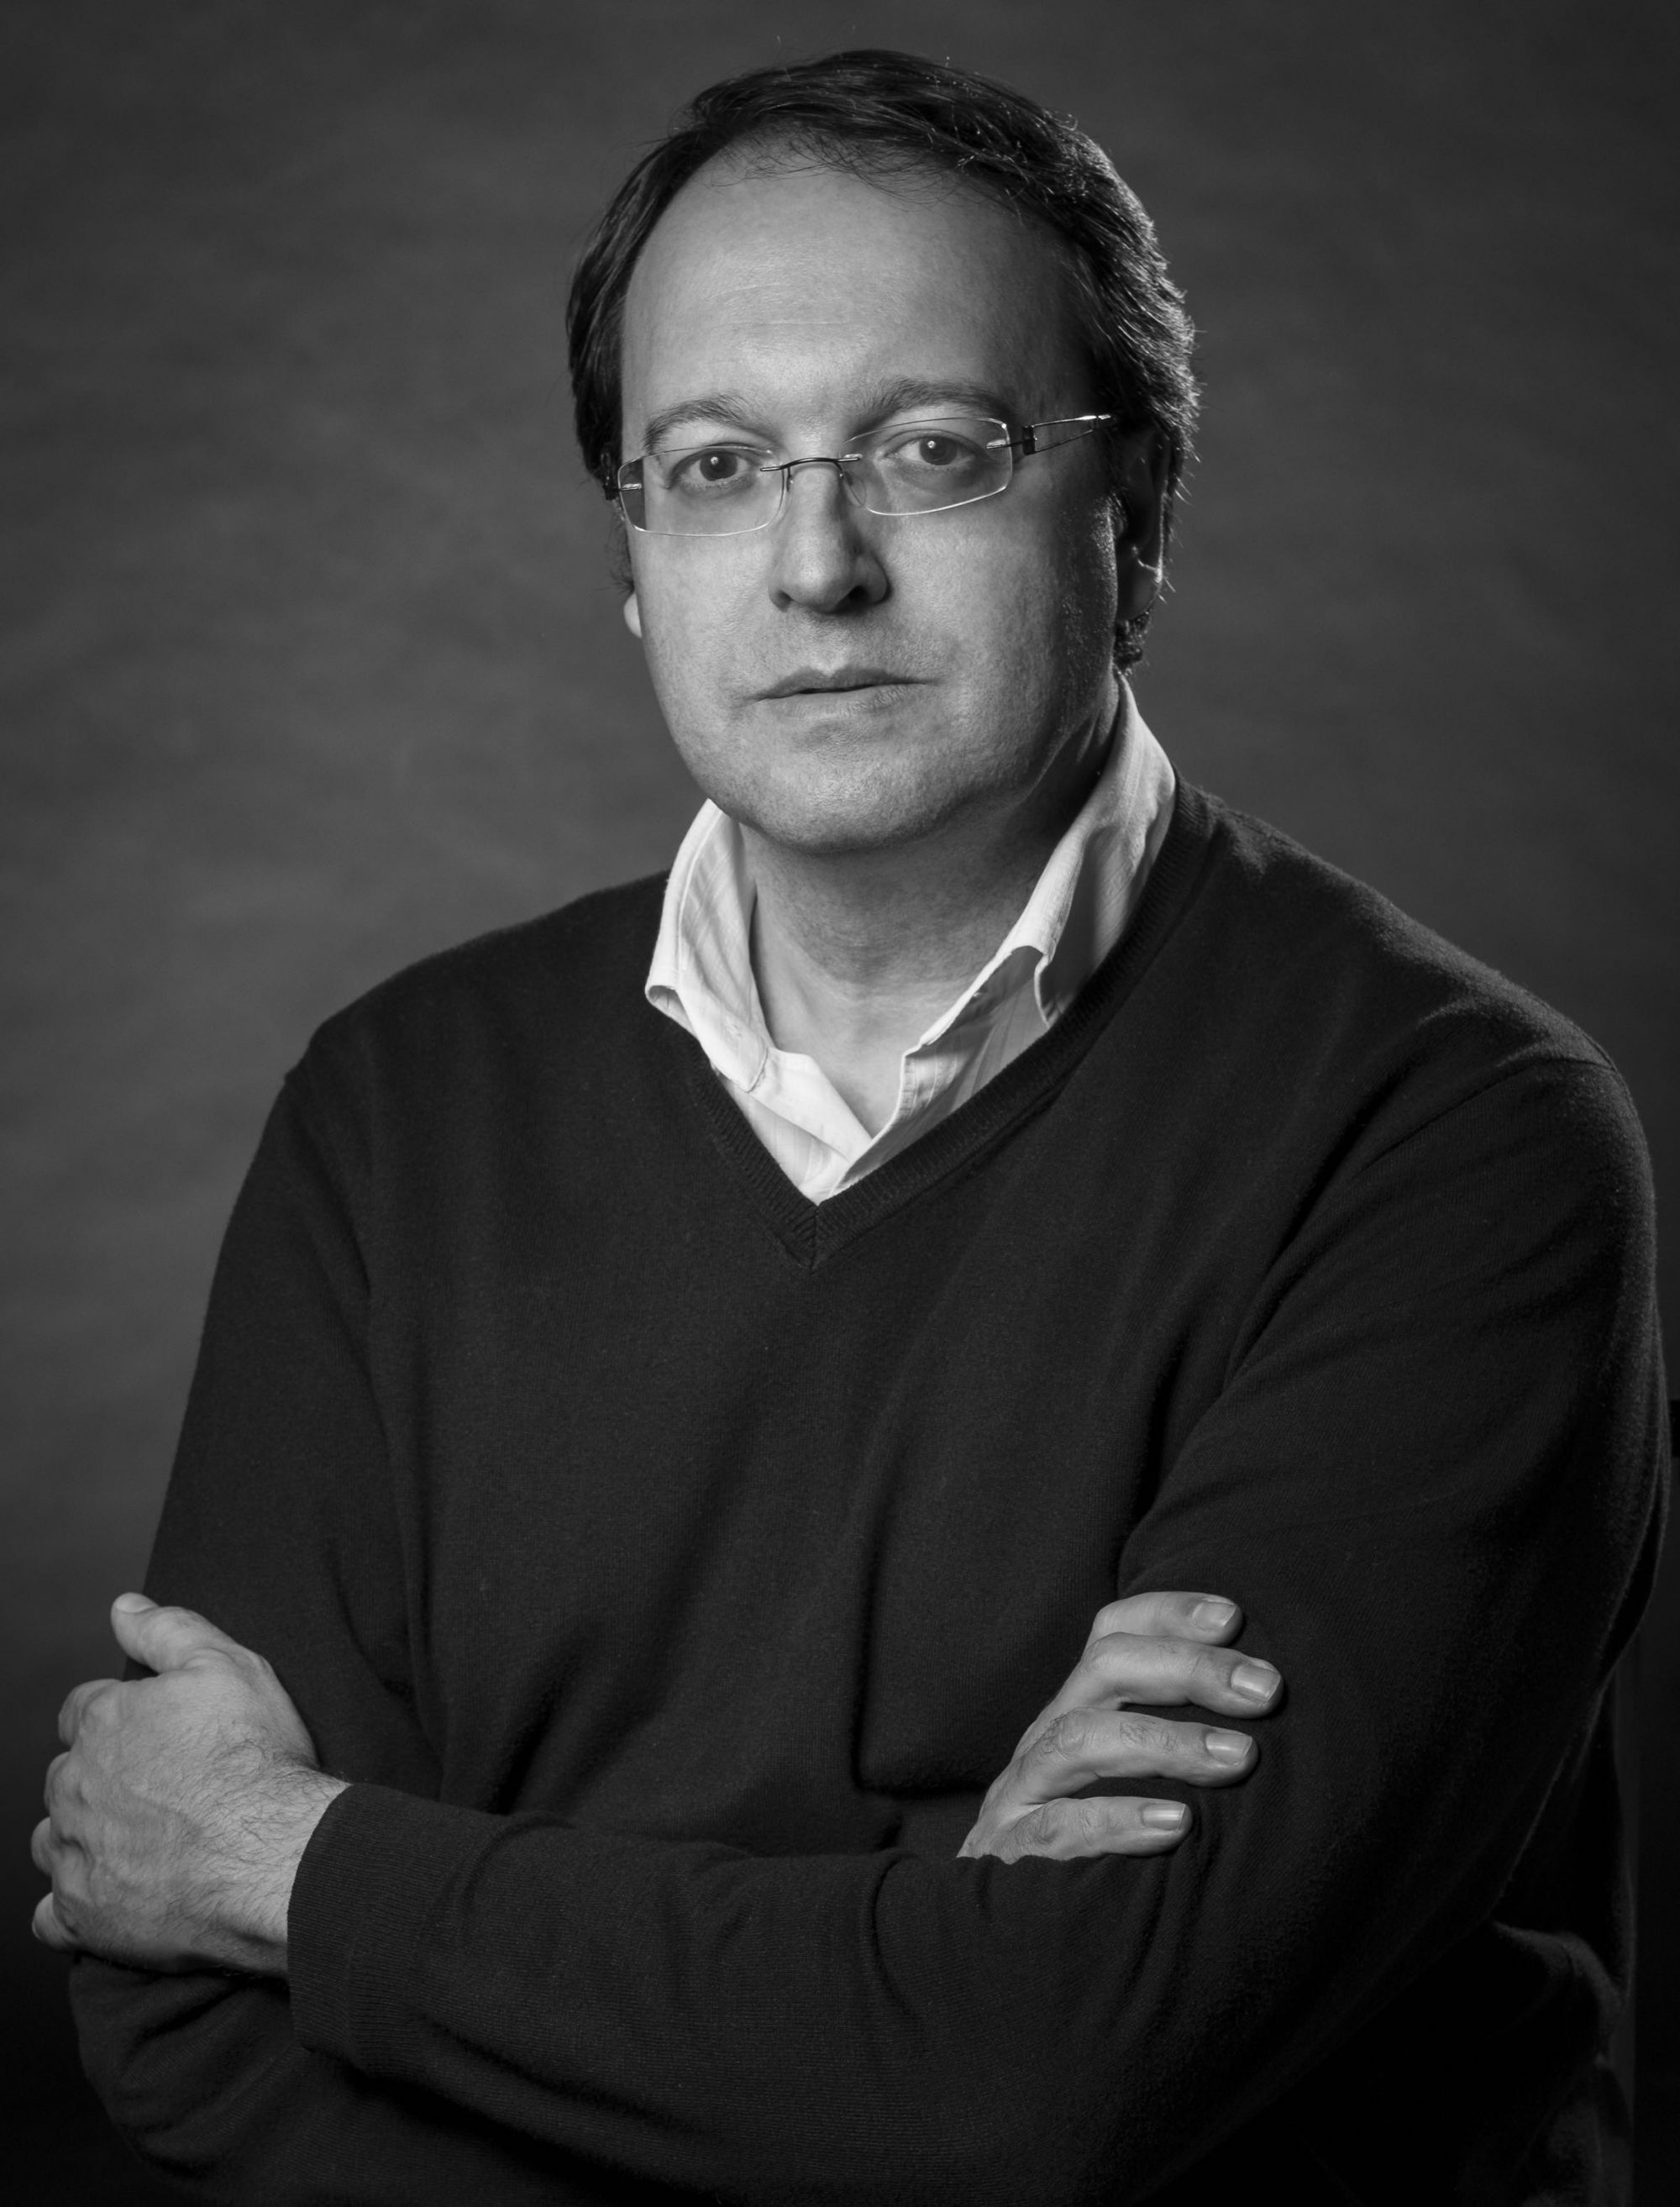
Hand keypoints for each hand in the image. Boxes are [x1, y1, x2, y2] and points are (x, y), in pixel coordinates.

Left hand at [32, 1595, 345, 1975]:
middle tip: (154, 1786)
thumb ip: (167, 1630)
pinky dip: (68, 1907)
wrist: (270, 1854)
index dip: (117, 1714)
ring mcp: (76, 1854)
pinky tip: (104, 1896)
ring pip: (52, 1840)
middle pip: (67, 1775)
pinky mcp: (85, 1914)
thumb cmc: (256, 1759)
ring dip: (79, 1836)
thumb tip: (123, 1607)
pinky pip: (50, 1916)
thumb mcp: (227, 1666)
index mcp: (104, 1723)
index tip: (149, 1730)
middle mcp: (76, 1787)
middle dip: (98, 1776)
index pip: (83, 1709)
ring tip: (130, 1839)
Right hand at [959, 1590, 1280, 1861]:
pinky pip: (1058, 1827)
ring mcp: (1023, 1792)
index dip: (1167, 1612)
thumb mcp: (1124, 1780)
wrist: (994, 1937)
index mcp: (1078, 1710)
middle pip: (1104, 1669)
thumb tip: (1267, 1713)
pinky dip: (1117, 1821)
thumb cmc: (1089, 1846)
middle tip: (1265, 1691)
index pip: (1112, 1634)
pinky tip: (1176, 1827)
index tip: (1234, 1616)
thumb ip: (1174, 1745)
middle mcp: (1047, 1736)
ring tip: (1238, 1759)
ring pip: (1080, 1738)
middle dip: (1188, 1668)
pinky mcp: (1012, 1853)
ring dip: (1166, 1742)